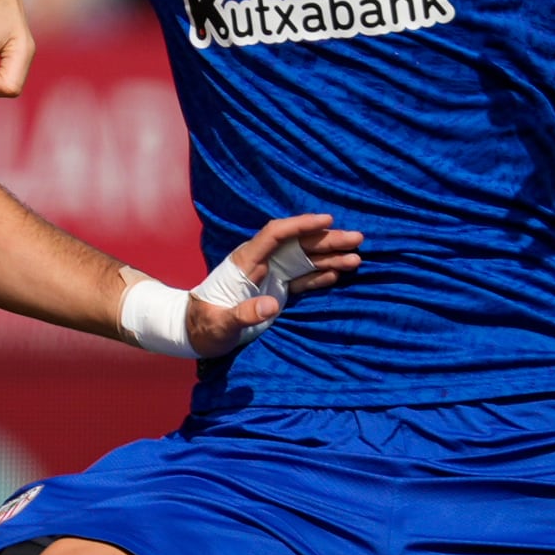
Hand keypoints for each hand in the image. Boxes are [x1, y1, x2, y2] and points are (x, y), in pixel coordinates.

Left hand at [185, 214, 362, 356]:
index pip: (276, 233)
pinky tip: (339, 273)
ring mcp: (270, 276)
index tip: (327, 220)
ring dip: (330, 258)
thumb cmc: (203, 325)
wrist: (196, 334)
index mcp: (246, 261)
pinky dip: (320, 276)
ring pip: (305, 260)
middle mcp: (261, 262)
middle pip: (298, 244)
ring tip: (357, 258)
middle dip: (327, 240)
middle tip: (358, 239)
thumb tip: (271, 306)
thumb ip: (243, 313)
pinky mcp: (276, 290)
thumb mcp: (220, 323)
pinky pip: (302, 279)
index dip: (301, 225)